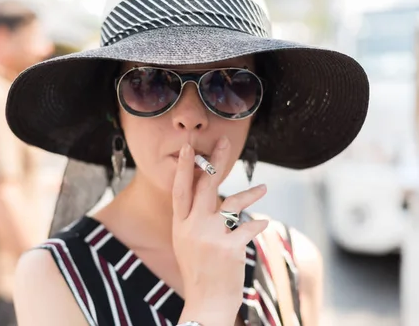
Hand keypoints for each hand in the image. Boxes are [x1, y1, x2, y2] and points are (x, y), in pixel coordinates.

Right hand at [172, 137, 267, 320]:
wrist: (205, 303)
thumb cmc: (199, 272)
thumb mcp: (186, 243)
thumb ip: (193, 219)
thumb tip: (207, 193)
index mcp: (180, 225)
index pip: (180, 189)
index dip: (185, 168)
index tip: (189, 148)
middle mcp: (192, 227)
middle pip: (204, 186)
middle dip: (215, 162)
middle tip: (224, 142)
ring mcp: (210, 236)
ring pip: (231, 203)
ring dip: (249, 194)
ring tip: (263, 187)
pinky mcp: (229, 247)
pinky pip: (247, 227)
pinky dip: (258, 225)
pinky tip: (264, 224)